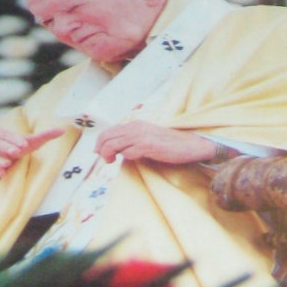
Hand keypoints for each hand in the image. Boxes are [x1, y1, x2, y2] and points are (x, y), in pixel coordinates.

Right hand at [0, 126, 63, 177]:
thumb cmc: (12, 147)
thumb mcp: (26, 142)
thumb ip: (43, 136)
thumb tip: (63, 130)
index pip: (6, 133)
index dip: (15, 138)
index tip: (24, 144)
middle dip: (6, 147)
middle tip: (17, 152)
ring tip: (7, 164)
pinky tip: (1, 174)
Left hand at [94, 121, 214, 165]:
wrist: (188, 144)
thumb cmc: (168, 144)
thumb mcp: (147, 138)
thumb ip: (133, 140)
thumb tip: (117, 150)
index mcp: (135, 124)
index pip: (108, 131)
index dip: (99, 142)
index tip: (98, 153)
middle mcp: (136, 127)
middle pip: (107, 137)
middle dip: (101, 149)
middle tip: (106, 160)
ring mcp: (141, 136)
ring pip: (113, 144)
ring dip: (108, 155)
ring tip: (112, 162)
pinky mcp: (148, 146)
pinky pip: (128, 152)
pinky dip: (124, 157)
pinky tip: (129, 160)